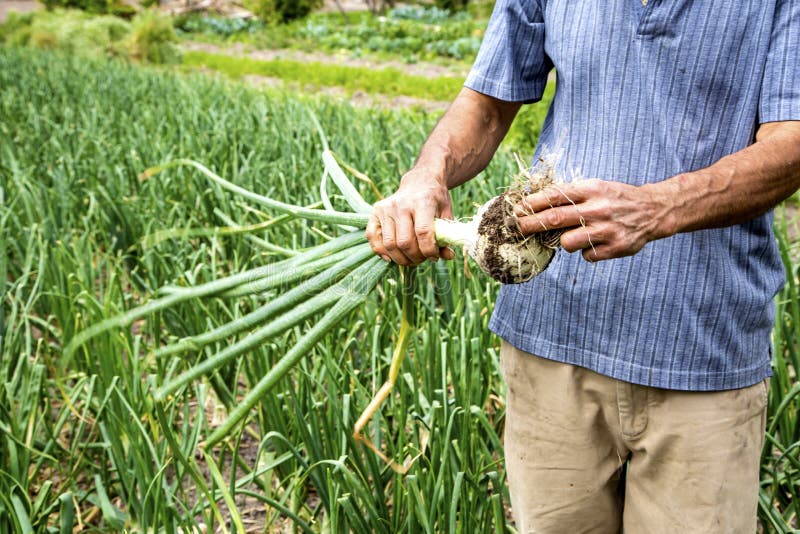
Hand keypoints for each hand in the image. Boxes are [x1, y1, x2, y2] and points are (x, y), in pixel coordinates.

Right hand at [366, 169, 455, 265]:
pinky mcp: (376, 212)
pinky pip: (372, 236)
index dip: (429, 251)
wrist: (420, 182)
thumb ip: (446, 236)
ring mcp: (386, 208)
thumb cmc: (435, 200)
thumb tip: (448, 256)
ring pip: (389, 244)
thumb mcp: (446, 214)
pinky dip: (380, 251)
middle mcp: (401, 204)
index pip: (423, 232)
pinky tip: (391, 257)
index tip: (434, 257)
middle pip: (405, 242)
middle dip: (415, 258)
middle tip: (422, 259)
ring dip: (400, 258)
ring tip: (410, 259)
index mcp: (422, 202)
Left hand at [513, 179, 674, 261]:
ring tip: (574, 236)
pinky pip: (586, 256)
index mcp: (591, 190)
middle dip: (532, 224)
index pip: (555, 196)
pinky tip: (597, 243)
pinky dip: (587, 252)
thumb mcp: (596, 187)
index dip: (532, 204)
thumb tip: (534, 205)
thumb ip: (570, 196)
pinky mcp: (615, 248)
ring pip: (568, 242)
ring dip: (564, 241)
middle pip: (555, 219)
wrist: (653, 210)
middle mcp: (597, 209)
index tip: (517, 210)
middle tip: (518, 228)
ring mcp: (606, 229)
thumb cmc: (615, 198)